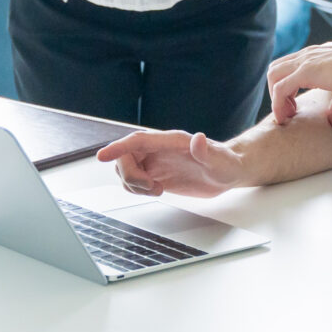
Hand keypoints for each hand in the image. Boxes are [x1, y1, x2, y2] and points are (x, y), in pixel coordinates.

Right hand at [98, 128, 247, 197]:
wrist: (230, 171)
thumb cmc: (227, 163)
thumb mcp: (220, 160)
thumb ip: (206, 151)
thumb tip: (198, 140)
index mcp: (170, 141)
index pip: (137, 141)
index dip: (118, 148)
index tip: (102, 156)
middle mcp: (158, 149)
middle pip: (125, 157)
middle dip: (130, 175)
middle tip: (151, 188)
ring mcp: (155, 162)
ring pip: (126, 169)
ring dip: (134, 184)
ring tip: (157, 190)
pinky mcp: (155, 174)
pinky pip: (134, 180)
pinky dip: (138, 189)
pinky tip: (157, 191)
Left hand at [266, 40, 331, 129]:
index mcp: (317, 55)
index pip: (289, 65)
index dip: (286, 87)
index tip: (294, 107)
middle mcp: (308, 55)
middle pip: (276, 69)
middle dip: (275, 91)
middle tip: (289, 112)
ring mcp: (306, 61)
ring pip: (274, 76)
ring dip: (275, 98)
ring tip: (286, 116)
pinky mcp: (306, 71)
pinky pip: (281, 88)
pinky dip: (278, 104)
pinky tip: (286, 117)